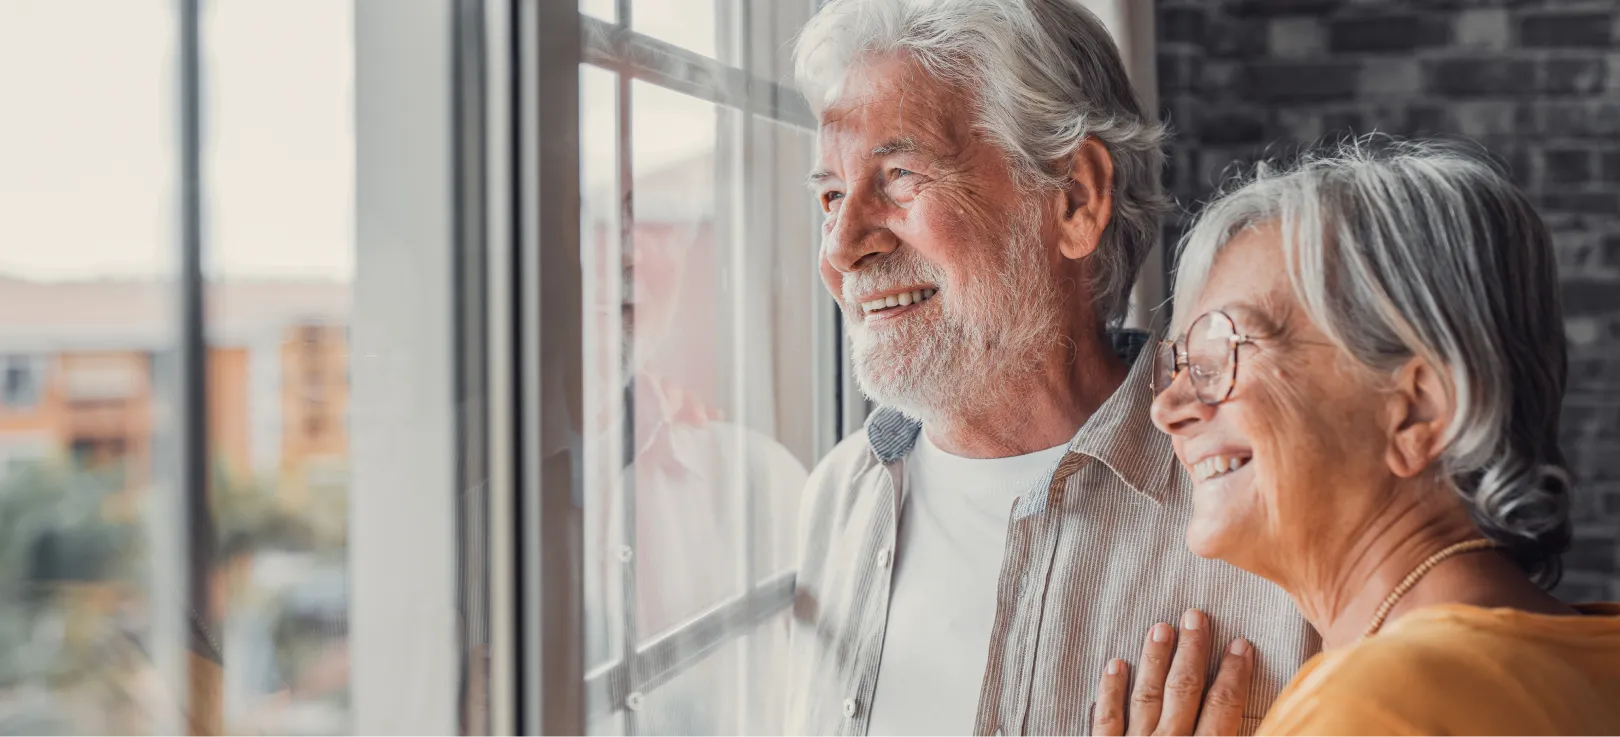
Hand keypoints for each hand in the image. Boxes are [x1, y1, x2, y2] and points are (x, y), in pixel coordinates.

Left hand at [1092, 609, 1254, 736]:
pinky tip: (1115, 664)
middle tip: (1195, 617)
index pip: (1222, 708)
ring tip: (1160, 627)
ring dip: (1155, 659)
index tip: (1240, 645)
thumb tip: (1264, 725)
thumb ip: (1239, 736)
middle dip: (1191, 651)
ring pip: (1147, 695)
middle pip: (1184, 690)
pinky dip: (1110, 690)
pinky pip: (1107, 718)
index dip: (1234, 675)